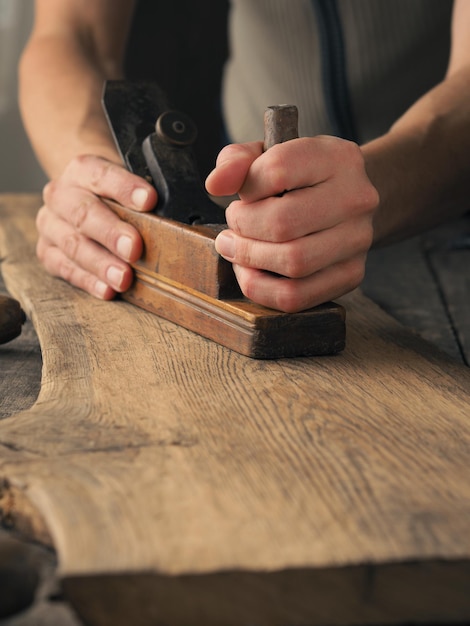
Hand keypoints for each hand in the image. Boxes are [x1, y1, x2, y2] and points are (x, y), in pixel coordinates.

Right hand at [36, 155, 156, 298]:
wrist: (83, 196)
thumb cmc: (114, 193)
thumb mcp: (127, 183)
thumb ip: (144, 195)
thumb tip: (173, 214)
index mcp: (82, 170)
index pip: (101, 175)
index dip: (125, 187)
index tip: (149, 200)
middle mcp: (61, 195)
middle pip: (84, 213)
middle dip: (111, 233)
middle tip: (134, 248)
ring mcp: (51, 224)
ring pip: (73, 244)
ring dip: (101, 264)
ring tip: (124, 278)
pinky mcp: (48, 251)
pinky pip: (64, 268)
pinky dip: (87, 281)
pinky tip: (106, 289)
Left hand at [206, 137, 378, 311]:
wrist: (346, 201)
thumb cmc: (300, 179)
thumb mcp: (268, 155)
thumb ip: (236, 161)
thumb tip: (215, 185)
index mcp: (336, 157)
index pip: (278, 170)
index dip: (246, 187)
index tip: (242, 195)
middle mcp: (355, 198)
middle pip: (283, 223)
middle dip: (243, 229)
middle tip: (232, 229)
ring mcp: (358, 239)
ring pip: (292, 263)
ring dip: (250, 260)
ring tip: (238, 249)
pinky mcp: (351, 274)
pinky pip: (297, 296)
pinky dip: (262, 289)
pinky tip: (251, 273)